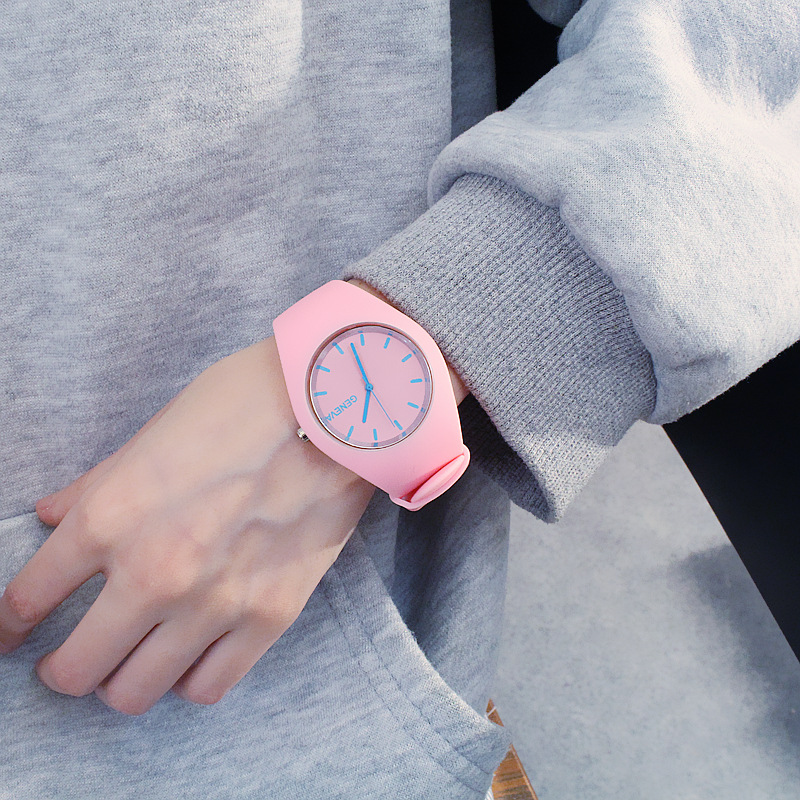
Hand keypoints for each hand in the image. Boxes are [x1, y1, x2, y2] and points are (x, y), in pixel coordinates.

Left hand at [0, 338, 374, 713]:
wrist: (334, 406)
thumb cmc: (241, 403)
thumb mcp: (153, 432)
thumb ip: (96, 485)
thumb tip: (52, 517)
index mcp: (111, 517)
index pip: (28, 600)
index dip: (9, 623)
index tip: (13, 631)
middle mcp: (154, 572)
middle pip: (75, 670)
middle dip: (62, 668)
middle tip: (70, 657)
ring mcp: (216, 601)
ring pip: (136, 693)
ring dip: (122, 679)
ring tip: (133, 656)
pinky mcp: (270, 616)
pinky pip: (208, 687)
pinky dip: (188, 677)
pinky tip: (192, 650)